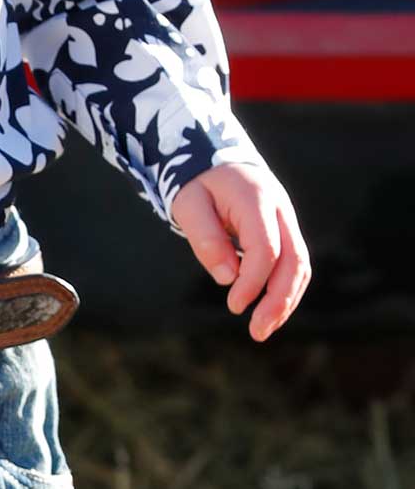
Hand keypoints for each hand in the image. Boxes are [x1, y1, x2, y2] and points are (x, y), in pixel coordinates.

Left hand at [171, 160, 310, 340]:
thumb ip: (206, 238)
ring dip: (286, 301)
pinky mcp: (285, 230)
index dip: (253, 282)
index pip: (266, 249)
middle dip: (279, 300)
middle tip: (257, 332)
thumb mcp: (188, 203)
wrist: (214, 156)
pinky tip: (267, 310)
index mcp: (256, 199)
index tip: (233, 306)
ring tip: (263, 329)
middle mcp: (280, 209)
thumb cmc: (197, 182)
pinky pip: (294, 263)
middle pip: (294, 261)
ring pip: (300, 266)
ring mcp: (287, 219)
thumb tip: (227, 277)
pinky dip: (285, 289)